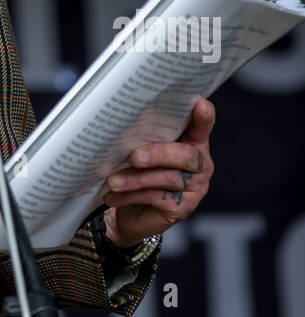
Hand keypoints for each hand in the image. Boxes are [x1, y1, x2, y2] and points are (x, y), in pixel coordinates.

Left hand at [101, 99, 215, 247]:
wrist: (135, 212)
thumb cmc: (140, 171)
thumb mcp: (143, 148)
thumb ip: (145, 135)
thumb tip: (121, 121)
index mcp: (193, 142)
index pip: (202, 126)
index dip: (204, 116)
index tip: (200, 104)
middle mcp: (200, 164)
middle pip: (186, 155)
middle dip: (158, 154)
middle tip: (134, 157)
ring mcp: (194, 188)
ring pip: (167, 178)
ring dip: (136, 178)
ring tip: (113, 180)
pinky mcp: (182, 208)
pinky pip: (155, 197)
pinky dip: (131, 195)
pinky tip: (113, 195)